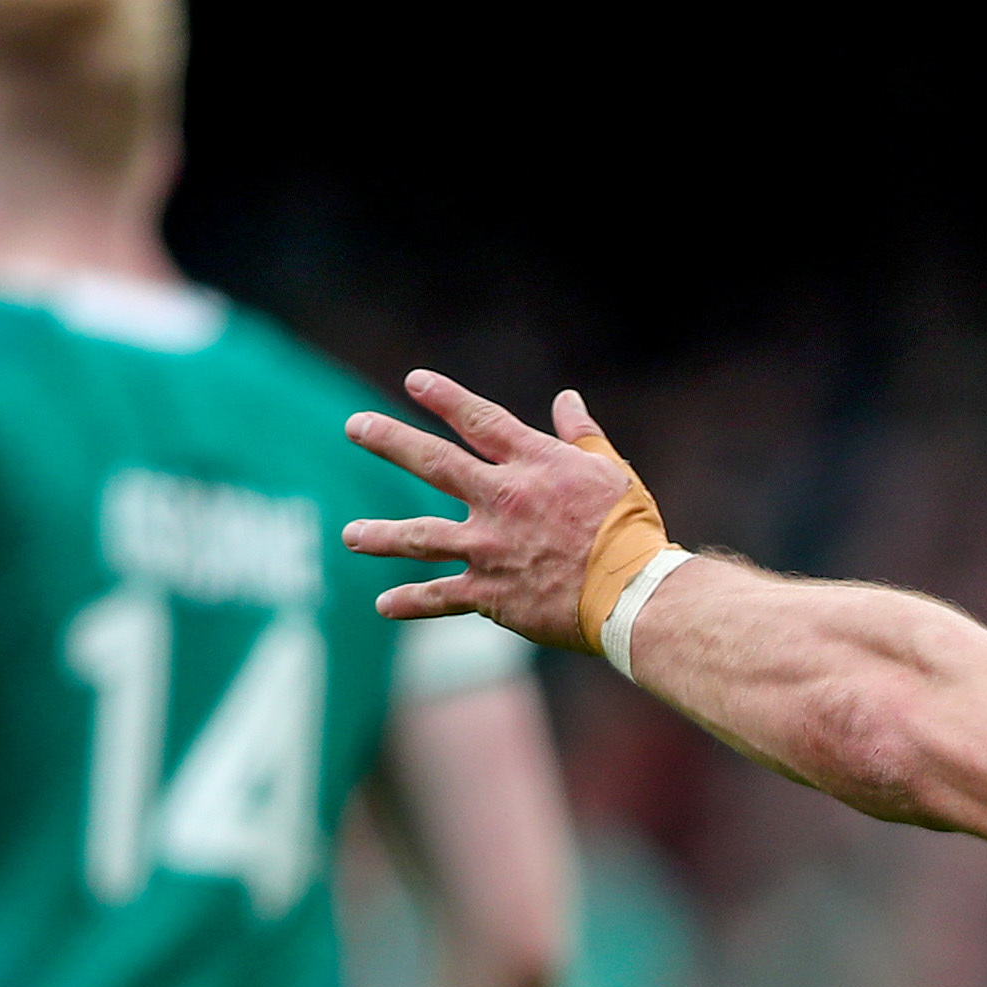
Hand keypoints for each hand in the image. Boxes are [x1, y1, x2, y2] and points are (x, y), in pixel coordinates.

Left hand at [341, 373, 656, 654]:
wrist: (634, 594)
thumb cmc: (631, 530)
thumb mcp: (613, 471)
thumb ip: (582, 434)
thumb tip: (566, 399)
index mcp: (534, 464)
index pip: (479, 420)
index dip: (445, 398)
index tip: (413, 382)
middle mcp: (502, 499)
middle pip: (433, 463)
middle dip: (390, 441)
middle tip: (355, 426)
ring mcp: (490, 548)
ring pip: (421, 536)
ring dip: (382, 536)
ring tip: (351, 536)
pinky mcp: (491, 593)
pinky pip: (442, 597)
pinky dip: (412, 602)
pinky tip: (384, 605)